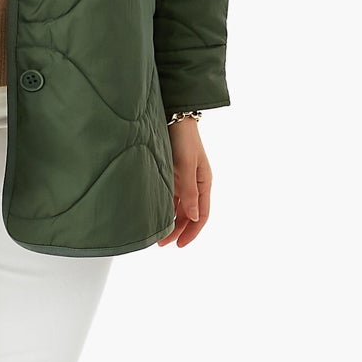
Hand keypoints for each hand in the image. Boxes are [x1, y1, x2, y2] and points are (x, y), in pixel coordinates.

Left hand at [155, 117, 211, 248]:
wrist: (174, 116)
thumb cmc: (183, 138)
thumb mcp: (186, 166)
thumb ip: (189, 191)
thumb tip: (193, 216)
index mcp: (204, 182)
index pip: (202, 214)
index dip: (192, 231)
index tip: (179, 245)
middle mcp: (196, 183)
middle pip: (190, 214)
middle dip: (179, 230)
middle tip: (163, 244)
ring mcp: (184, 179)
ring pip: (180, 207)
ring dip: (172, 221)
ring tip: (158, 235)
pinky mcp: (173, 173)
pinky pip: (172, 197)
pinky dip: (167, 208)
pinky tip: (157, 216)